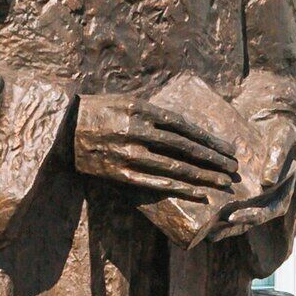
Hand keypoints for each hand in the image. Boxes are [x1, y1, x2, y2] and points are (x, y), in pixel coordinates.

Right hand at [73, 93, 241, 203]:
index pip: (184, 127)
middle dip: (212, 160)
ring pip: (174, 167)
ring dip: (201, 177)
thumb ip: (154, 114)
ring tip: (222, 184)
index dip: (209, 140)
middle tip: (234, 169)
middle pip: (184, 147)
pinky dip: (178, 188)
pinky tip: (197, 193)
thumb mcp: (126, 102)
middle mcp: (137, 131)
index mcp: (141, 109)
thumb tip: (186, 128)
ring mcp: (128, 154)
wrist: (61, 128)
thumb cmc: (98, 111)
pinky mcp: (119, 173)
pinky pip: (154, 182)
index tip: (228, 149)